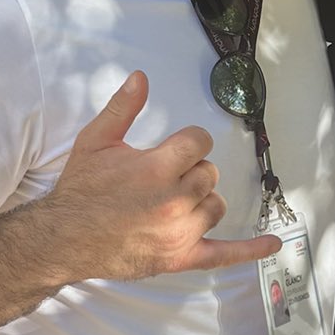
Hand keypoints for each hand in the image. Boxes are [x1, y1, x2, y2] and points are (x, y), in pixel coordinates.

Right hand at [34, 72, 279, 283]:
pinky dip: (250, 250)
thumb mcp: (96, 141)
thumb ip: (123, 108)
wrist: (63, 237)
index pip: (200, 142)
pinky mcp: (180, 257)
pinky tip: (272, 241)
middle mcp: (174, 200)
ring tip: (174, 202)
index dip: (187, 142)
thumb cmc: (81, 190)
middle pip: (210, 173)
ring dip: (203, 201)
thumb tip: (141, 77)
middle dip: (191, 171)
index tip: (172, 149)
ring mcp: (180, 232)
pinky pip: (224, 254)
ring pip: (217, 205)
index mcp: (157, 168)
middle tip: (163, 178)